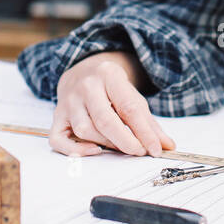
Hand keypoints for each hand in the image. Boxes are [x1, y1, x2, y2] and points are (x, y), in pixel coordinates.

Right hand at [51, 51, 175, 156]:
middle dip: (125, 141)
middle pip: (104, 120)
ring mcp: (68, 102)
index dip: (144, 132)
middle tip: (139, 152)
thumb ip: (148, 122)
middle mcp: (85, 87)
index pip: (128, 107)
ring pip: (85, 130)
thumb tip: (166, 146)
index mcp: (109, 75)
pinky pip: (58, 139)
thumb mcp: (131, 96)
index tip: (155, 149)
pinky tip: (92, 151)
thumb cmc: (110, 89)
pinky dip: (73, 150)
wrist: (82, 72)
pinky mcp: (57, 117)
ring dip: (106, 144)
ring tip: (120, 147)